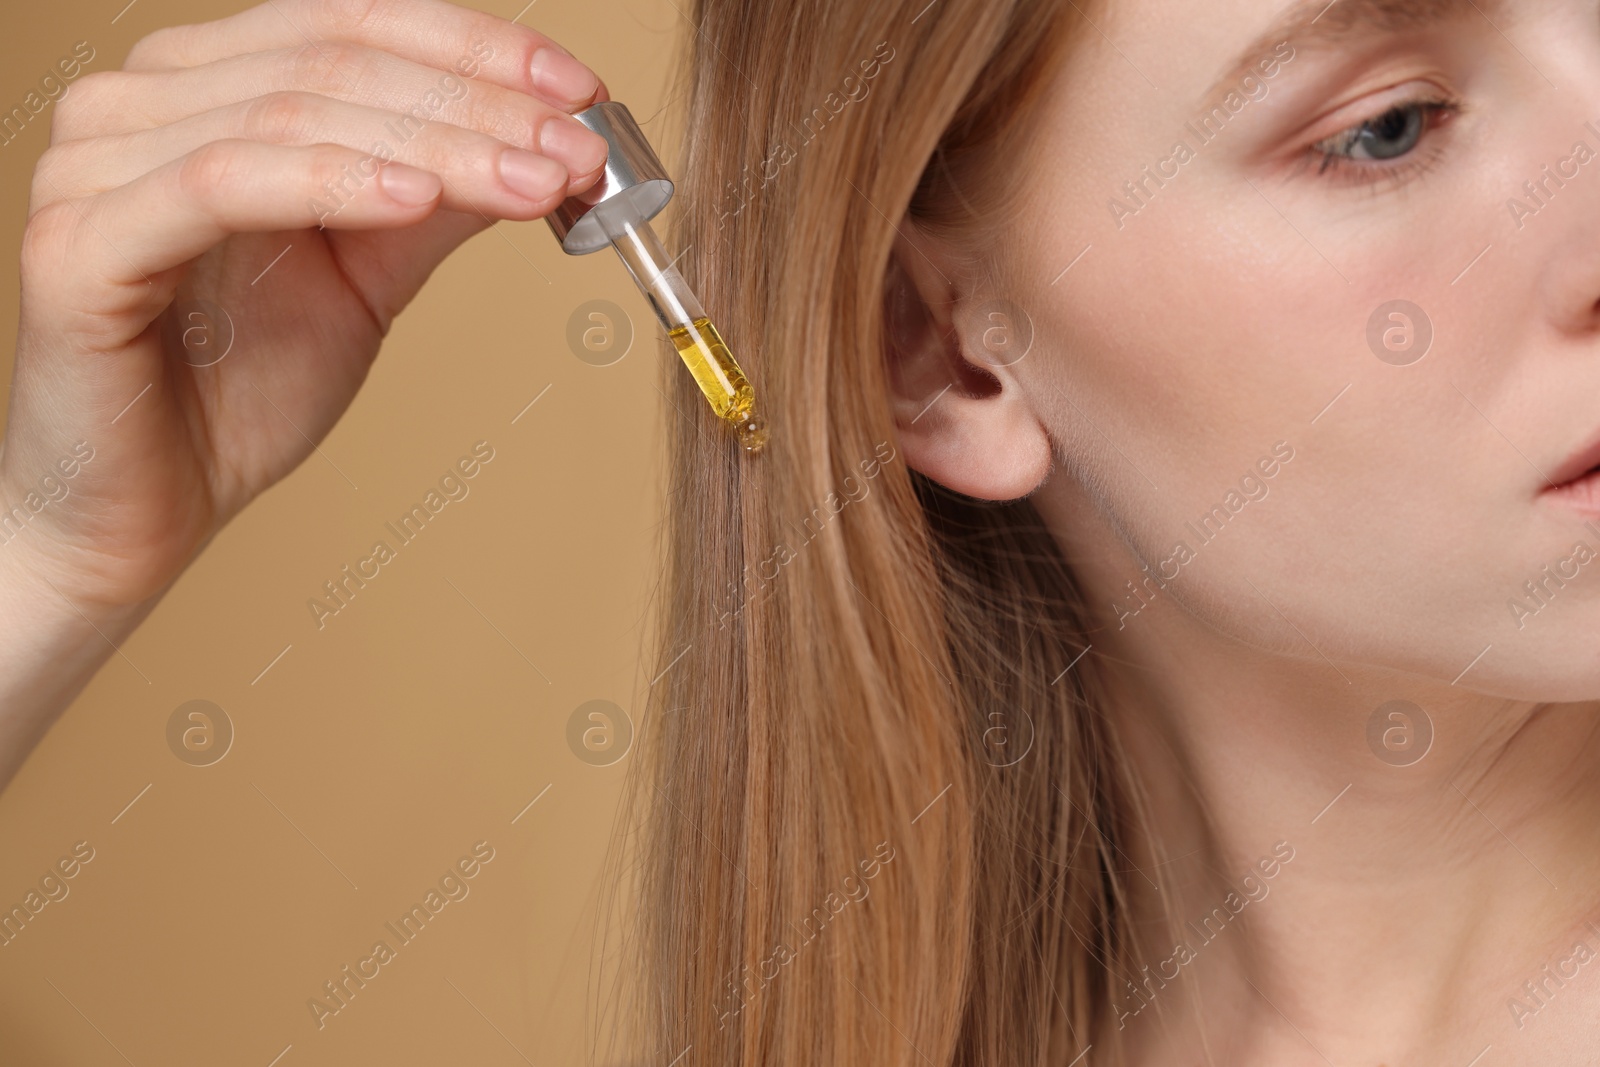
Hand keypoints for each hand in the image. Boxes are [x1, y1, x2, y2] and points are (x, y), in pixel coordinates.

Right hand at [5, 0, 608, 613]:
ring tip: (538, 180)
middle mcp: (140, 100)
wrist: (151, 507)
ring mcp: (96, 162)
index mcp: (205, 86)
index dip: (477, 49)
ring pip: (296, 113)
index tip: (580, 89)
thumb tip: (543, 144)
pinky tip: (420, 197)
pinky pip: (224, 185)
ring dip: (440, 144)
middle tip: (580, 148)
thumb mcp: (369, 276)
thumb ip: (435, 200)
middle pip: (339, 61)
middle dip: (481, 103)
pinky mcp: (79, 243)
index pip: (356, 24)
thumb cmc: (241, 387)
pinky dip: (333, 181)